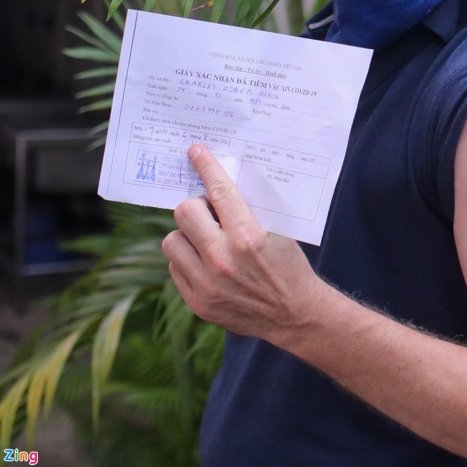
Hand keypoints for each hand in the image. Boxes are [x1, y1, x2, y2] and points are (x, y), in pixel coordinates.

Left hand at [161, 144, 328, 341]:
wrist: (294, 314)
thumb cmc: (288, 266)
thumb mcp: (277, 231)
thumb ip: (247, 211)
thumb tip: (219, 184)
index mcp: (248, 237)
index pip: (219, 192)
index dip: (206, 168)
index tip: (196, 152)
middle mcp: (223, 259)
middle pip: (185, 213)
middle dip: (195, 207)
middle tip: (208, 212)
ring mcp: (207, 283)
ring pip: (172, 241)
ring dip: (187, 236)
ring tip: (206, 241)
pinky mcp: (198, 302)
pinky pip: (175, 268)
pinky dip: (188, 260)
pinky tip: (207, 264)